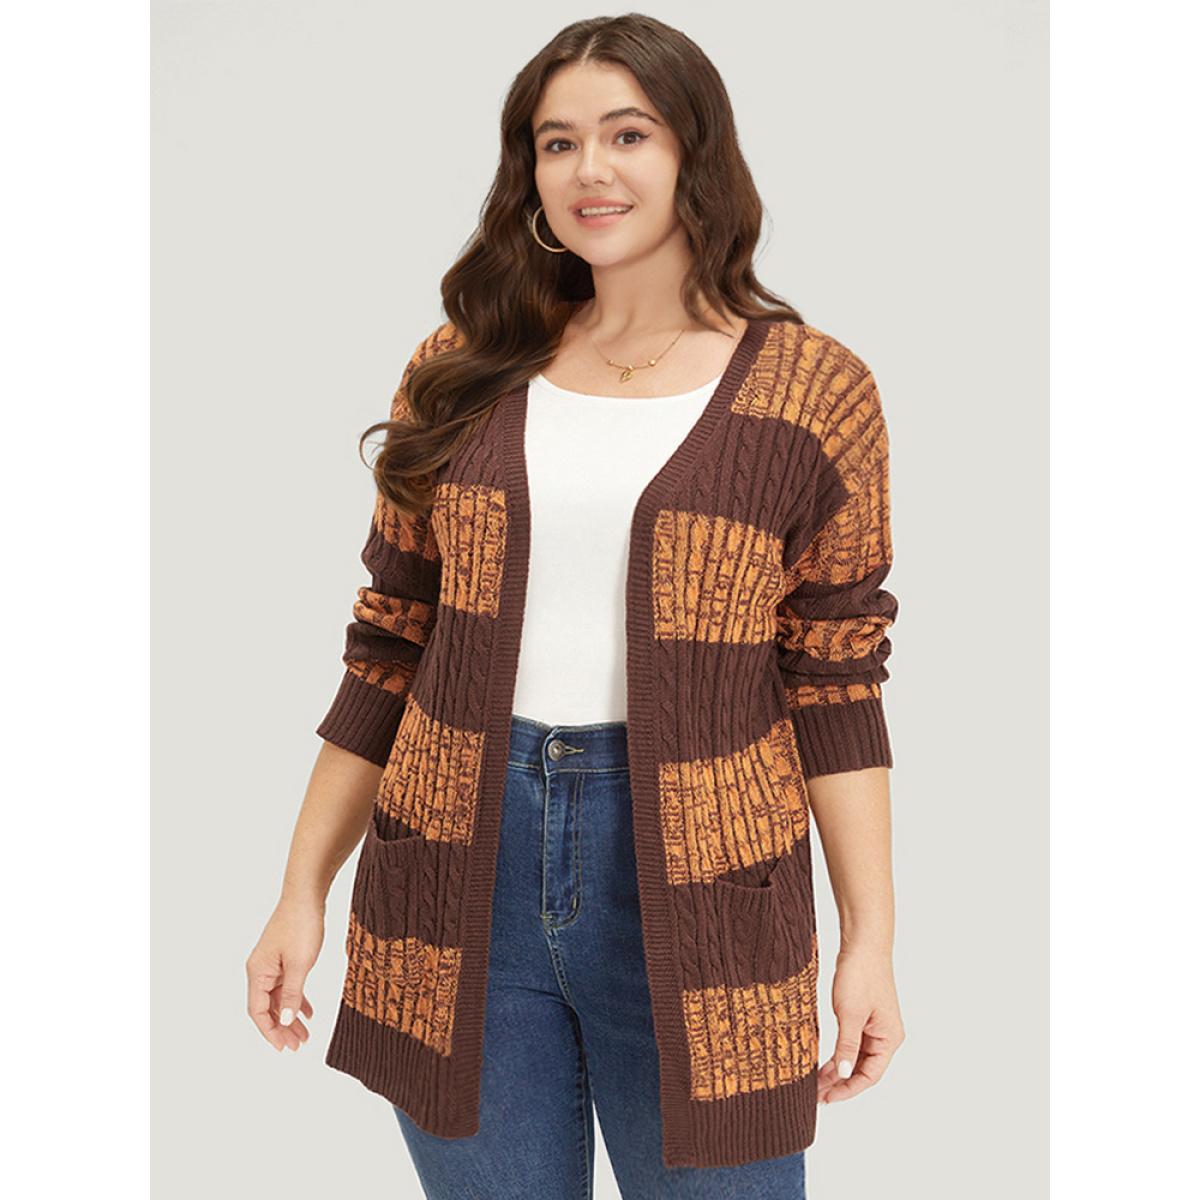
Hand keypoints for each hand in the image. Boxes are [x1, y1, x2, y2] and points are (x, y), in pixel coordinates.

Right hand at [246, 896, 324, 1051]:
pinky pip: (287, 985)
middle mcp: (260, 970)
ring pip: (279, 998)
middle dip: (282, 1029)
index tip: (283, 1049)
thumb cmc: (301, 924)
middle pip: (268, 1008)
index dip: (270, 1032)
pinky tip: (308, 1011)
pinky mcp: (283, 957)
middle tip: (297, 1047)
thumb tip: (286, 1021)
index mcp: (258, 972)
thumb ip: (293, 993)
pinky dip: (297, 999)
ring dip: (291, 1016)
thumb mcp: (300, 963)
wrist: (306, 894)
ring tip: (305, 1035)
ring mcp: (272, 963)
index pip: (258, 1012)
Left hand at [816, 944, 904, 1102]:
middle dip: (841, 1082)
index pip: (870, 1076)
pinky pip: (852, 1042)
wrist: (862, 943)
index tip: (828, 1098)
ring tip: (816, 1081)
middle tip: (817, 1094)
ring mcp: (875, 1026)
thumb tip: (844, 1074)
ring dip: (838, 1069)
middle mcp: (886, 1036)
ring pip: (856, 1057)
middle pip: (863, 1069)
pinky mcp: (864, 1016)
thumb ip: (847, 1046)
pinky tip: (823, 1061)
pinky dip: (839, 1053)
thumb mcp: (850, 1014)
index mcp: (889, 1039)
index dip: (848, 1089)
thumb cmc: (861, 974)